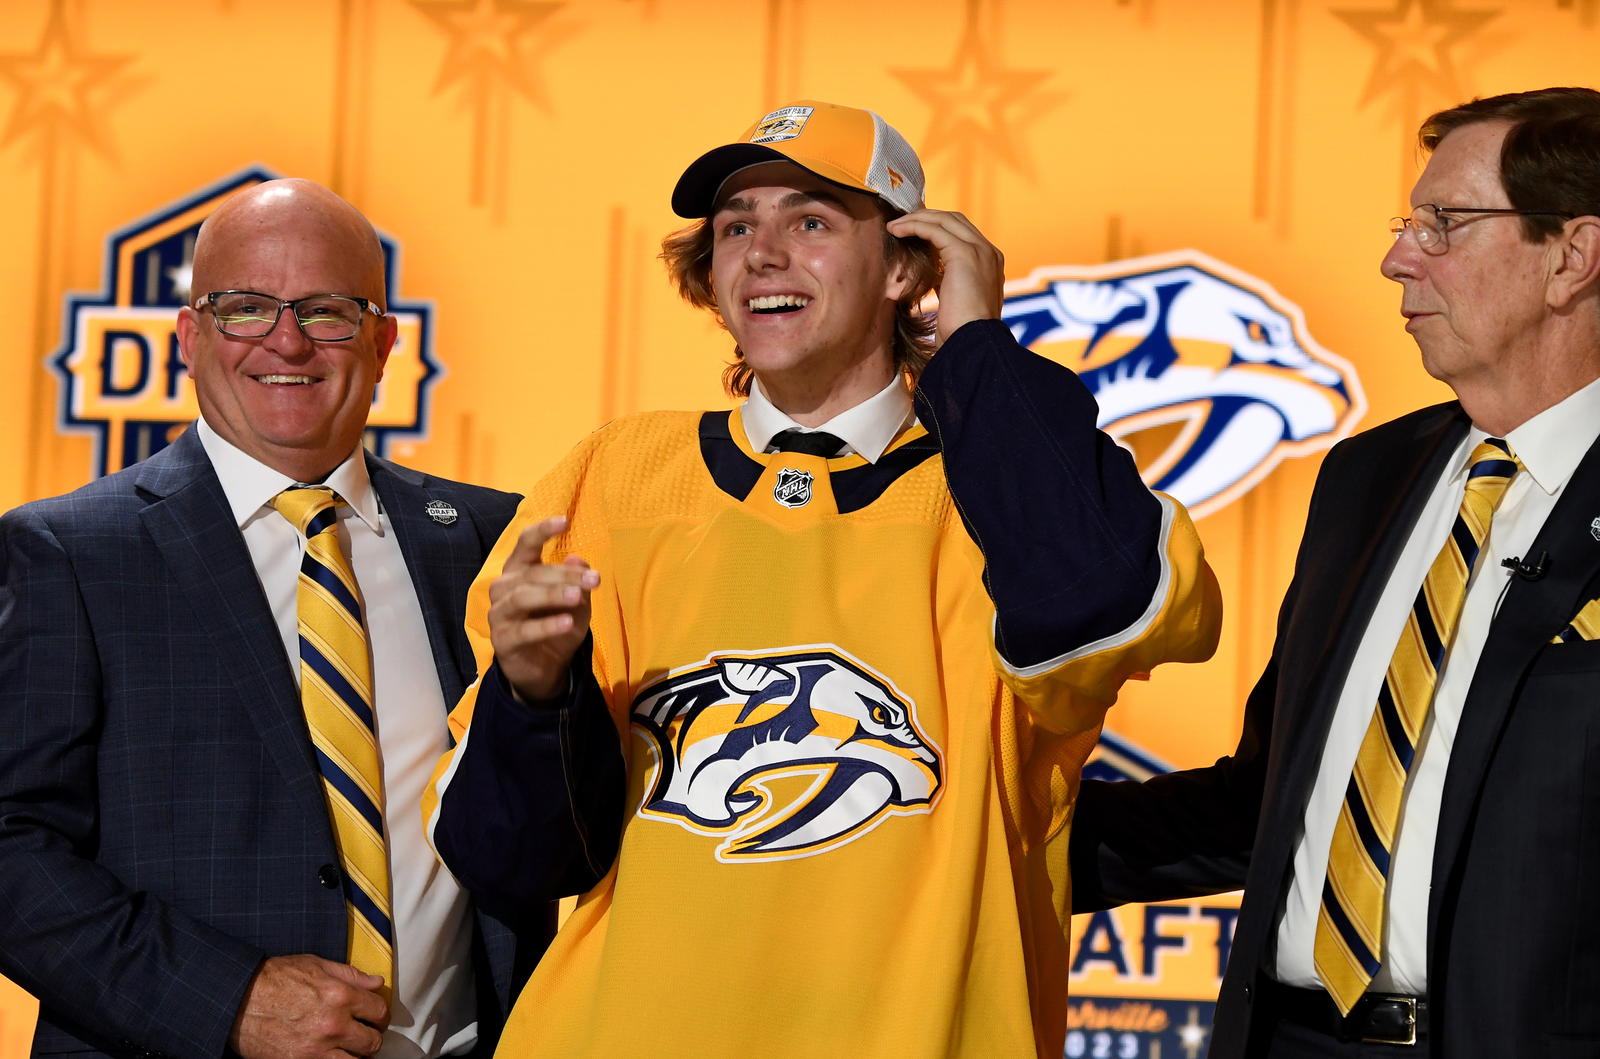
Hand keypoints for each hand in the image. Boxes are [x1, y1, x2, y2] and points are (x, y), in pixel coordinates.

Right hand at [229, 954, 387, 1058]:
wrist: (238, 1000)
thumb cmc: (274, 979)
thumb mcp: (316, 965)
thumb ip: (350, 975)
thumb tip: (376, 983)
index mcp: (340, 996)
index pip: (380, 1012)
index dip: (380, 1014)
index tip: (375, 1016)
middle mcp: (333, 1025)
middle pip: (372, 1042)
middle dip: (371, 1037)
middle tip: (364, 1033)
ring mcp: (317, 1049)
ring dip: (356, 1055)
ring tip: (348, 1047)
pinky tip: (331, 1054)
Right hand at [488, 515, 598, 701]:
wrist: (545, 669)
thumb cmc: (557, 626)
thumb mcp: (576, 603)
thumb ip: (577, 581)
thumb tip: (578, 559)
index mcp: (519, 571)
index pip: (525, 544)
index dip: (542, 530)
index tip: (565, 520)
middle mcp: (504, 588)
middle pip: (532, 572)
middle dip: (565, 574)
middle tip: (594, 579)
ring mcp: (499, 614)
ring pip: (523, 597)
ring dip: (552, 594)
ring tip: (577, 596)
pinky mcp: (502, 640)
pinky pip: (523, 630)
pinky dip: (546, 625)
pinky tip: (567, 623)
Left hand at [886, 208, 1004, 344]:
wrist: (972, 343)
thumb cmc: (961, 332)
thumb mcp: (958, 300)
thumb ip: (951, 283)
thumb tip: (934, 278)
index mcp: (991, 263)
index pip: (963, 233)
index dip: (937, 227)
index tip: (913, 231)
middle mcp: (988, 252)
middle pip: (954, 220)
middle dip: (926, 217)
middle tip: (901, 222)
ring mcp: (979, 250)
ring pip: (944, 220)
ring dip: (916, 219)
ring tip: (894, 226)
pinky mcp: (963, 253)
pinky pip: (934, 229)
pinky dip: (914, 226)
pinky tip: (897, 231)